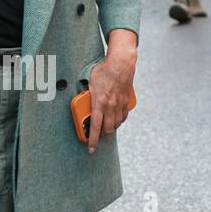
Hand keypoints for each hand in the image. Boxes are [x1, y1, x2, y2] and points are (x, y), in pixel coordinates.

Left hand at [85, 35, 136, 154]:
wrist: (121, 63)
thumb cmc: (104, 70)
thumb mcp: (90, 81)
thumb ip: (87, 93)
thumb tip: (83, 100)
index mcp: (99, 102)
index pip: (95, 127)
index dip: (93, 140)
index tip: (90, 149)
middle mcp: (111, 106)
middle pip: (108, 129)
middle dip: (102, 135)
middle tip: (97, 134)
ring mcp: (120, 104)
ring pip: (116, 124)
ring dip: (110, 128)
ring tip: (105, 126)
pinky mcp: (127, 101)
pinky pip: (123, 116)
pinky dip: (119, 120)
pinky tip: (115, 118)